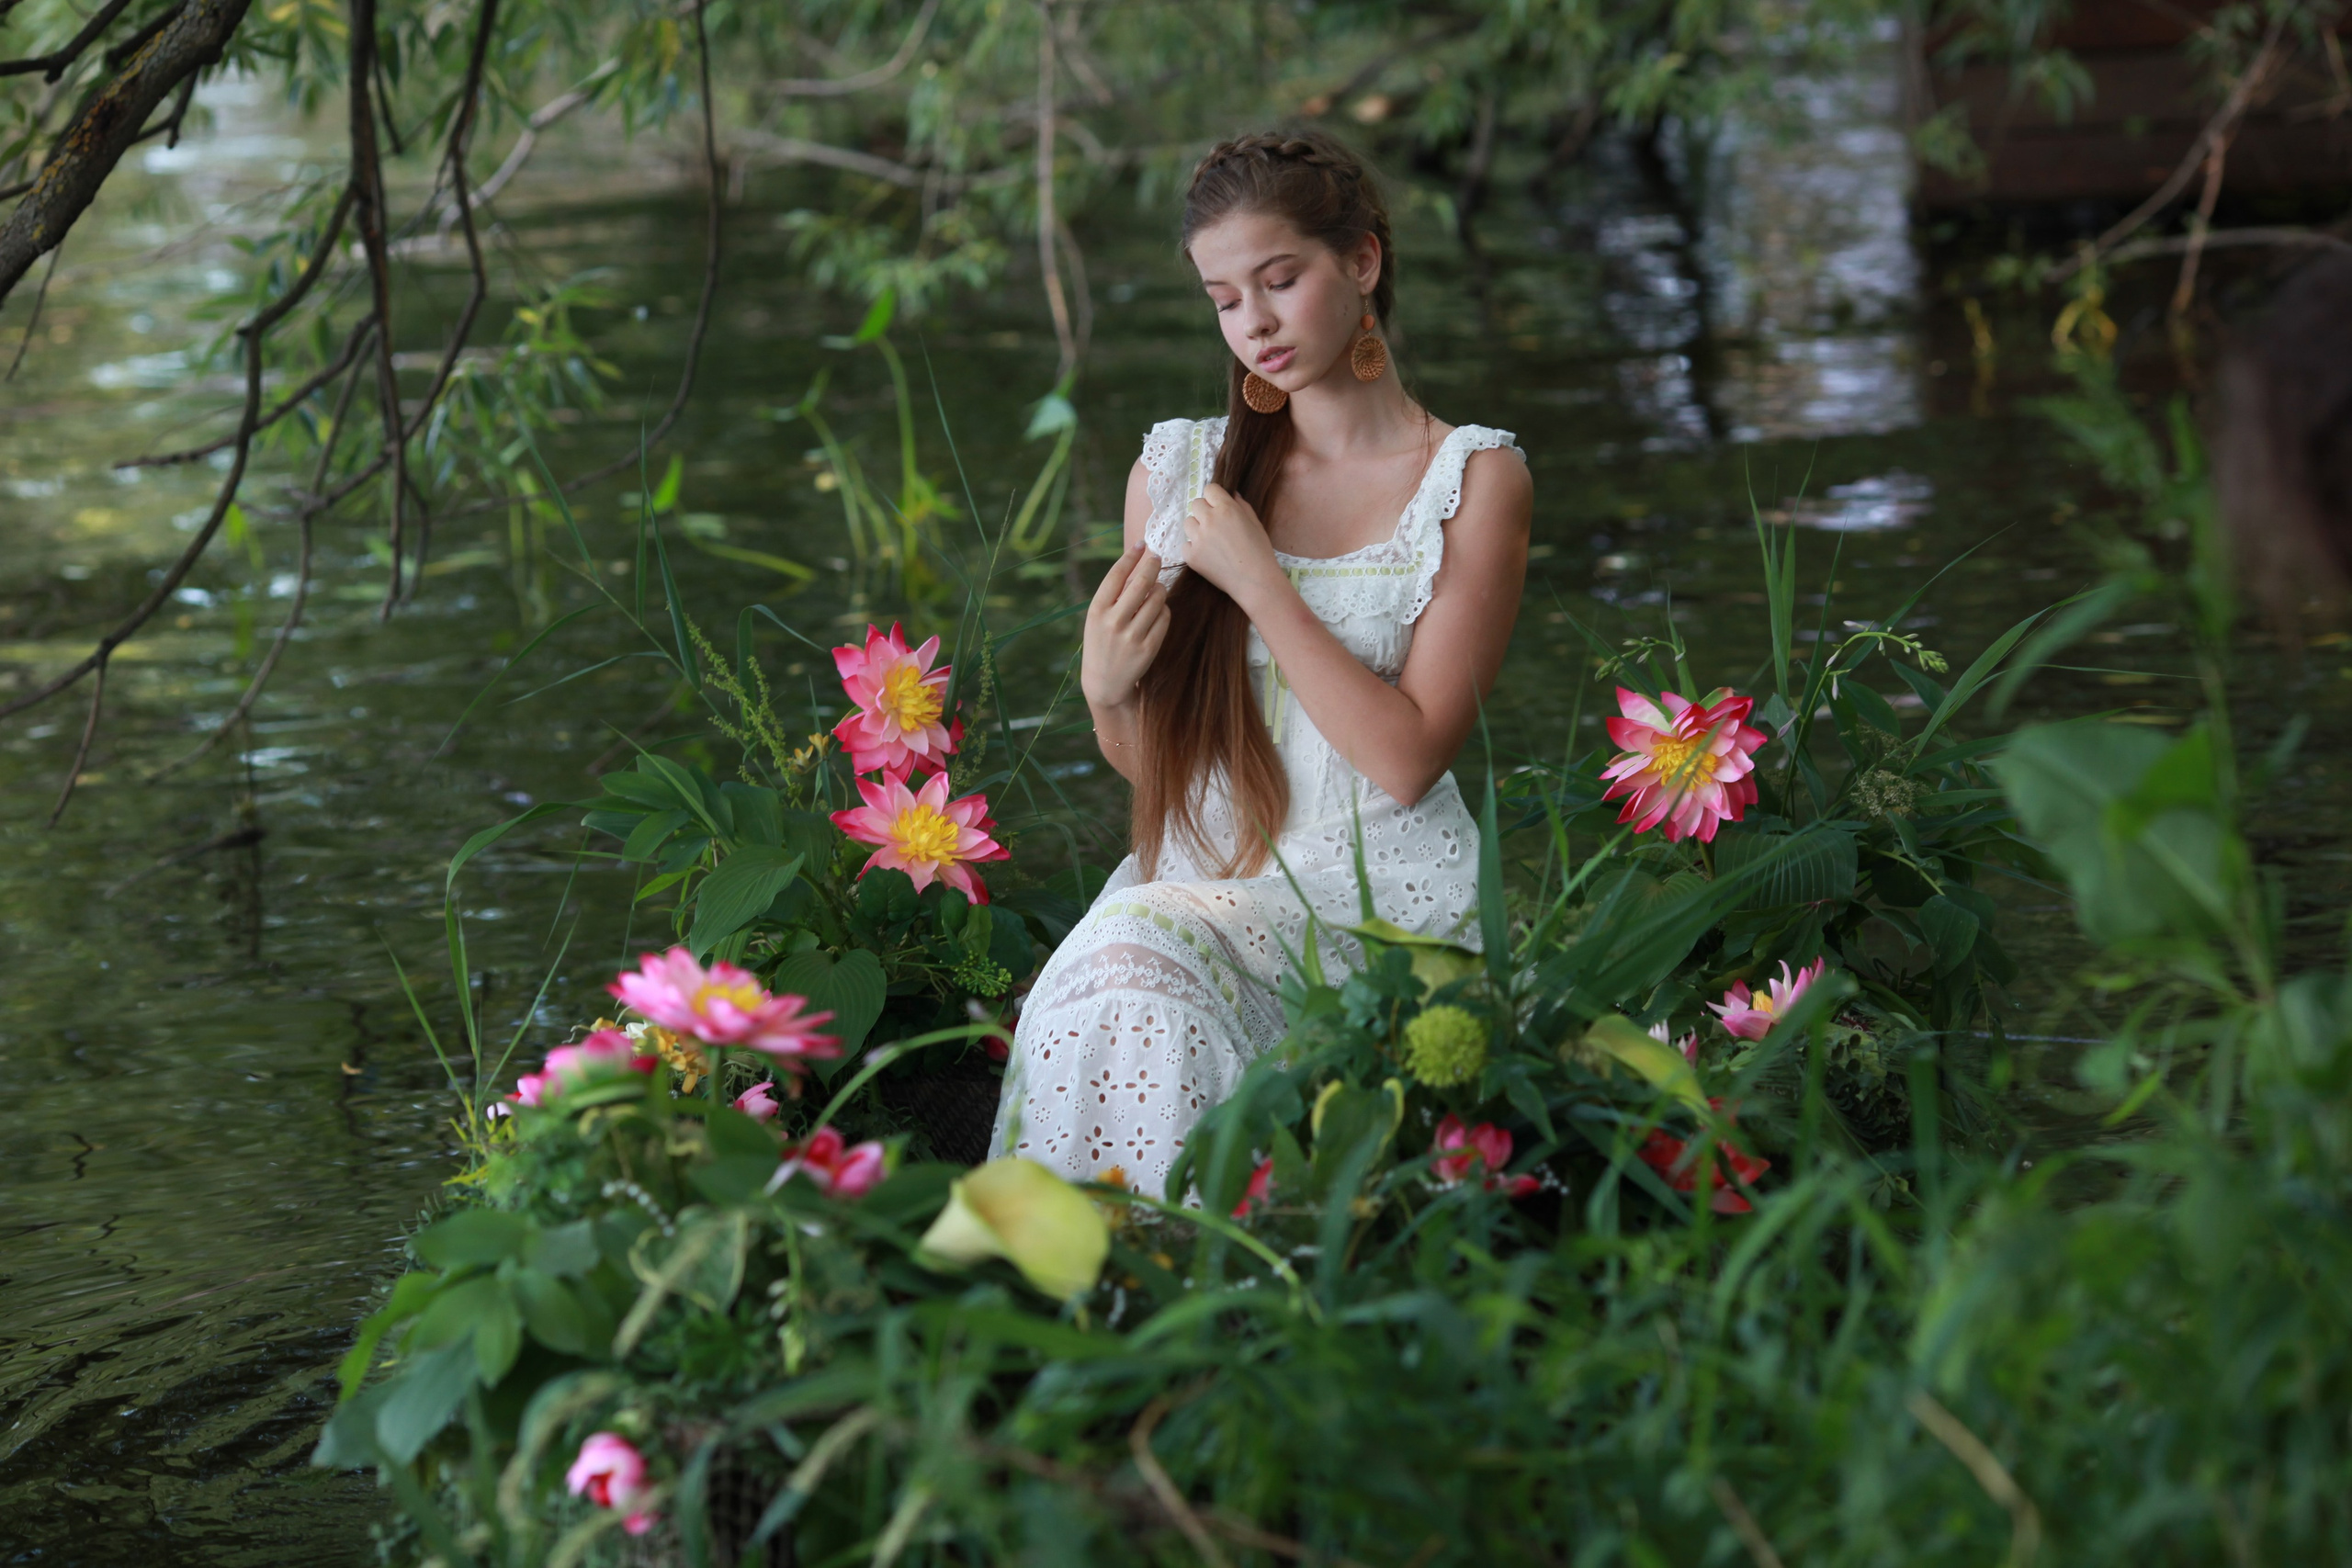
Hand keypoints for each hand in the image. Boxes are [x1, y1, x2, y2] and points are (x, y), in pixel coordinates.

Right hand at [1081, 546, 1169, 709]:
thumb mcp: (1097, 618)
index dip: (1130, 556)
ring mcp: (1132, 636)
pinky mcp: (1148, 648)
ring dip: (1160, 589)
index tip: (1141, 544)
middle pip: (1140, 583)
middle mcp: (1113, 622)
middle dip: (1152, 566)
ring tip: (1157, 589)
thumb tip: (1137, 564)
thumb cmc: (1102, 642)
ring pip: (1157, 598)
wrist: (1105, 682)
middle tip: (1157, 558)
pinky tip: (1157, 611)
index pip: (1116, 575)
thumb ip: (1113, 595)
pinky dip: (1163, 610)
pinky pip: (1164, 617)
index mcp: (1097, 611)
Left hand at [1181, 483, 1283, 607]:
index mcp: (1226, 508)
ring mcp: (1198, 538)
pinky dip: (1194, 548)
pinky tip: (1208, 556)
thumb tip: (1231, 494)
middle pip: (1196, 504)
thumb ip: (1241, 505)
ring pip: (1188, 522)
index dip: (1215, 498)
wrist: (1254, 581)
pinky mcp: (1191, 555)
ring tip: (1211, 541)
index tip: (1219, 507)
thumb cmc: (1260, 551)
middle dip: (1205, 512)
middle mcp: (1209, 520)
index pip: (1209, 489)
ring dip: (1197, 528)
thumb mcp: (1255, 523)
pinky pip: (1186, 544)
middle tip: (1216, 526)